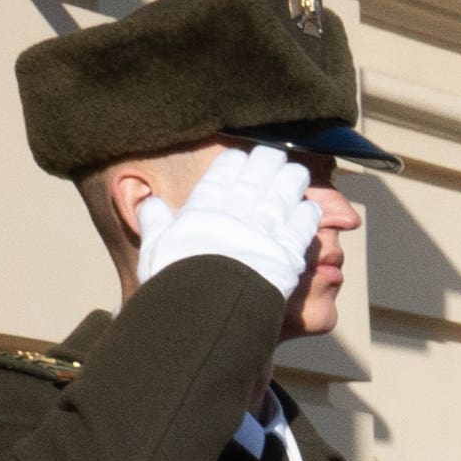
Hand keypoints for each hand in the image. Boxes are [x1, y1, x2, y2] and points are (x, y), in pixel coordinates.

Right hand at [132, 144, 325, 304]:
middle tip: (275, 154)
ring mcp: (264, 231)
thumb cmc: (177, 280)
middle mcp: (235, 214)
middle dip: (266, 164)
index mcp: (202, 210)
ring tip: (297, 172)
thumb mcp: (155, 249)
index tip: (240, 156)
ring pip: (281, 197)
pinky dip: (306, 215)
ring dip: (290, 182)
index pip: (220, 178)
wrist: (209, 307)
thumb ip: (155, 224)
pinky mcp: (288, 252)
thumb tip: (150, 203)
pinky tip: (310, 207)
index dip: (232, 164)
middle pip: (255, 181)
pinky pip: (301, 227)